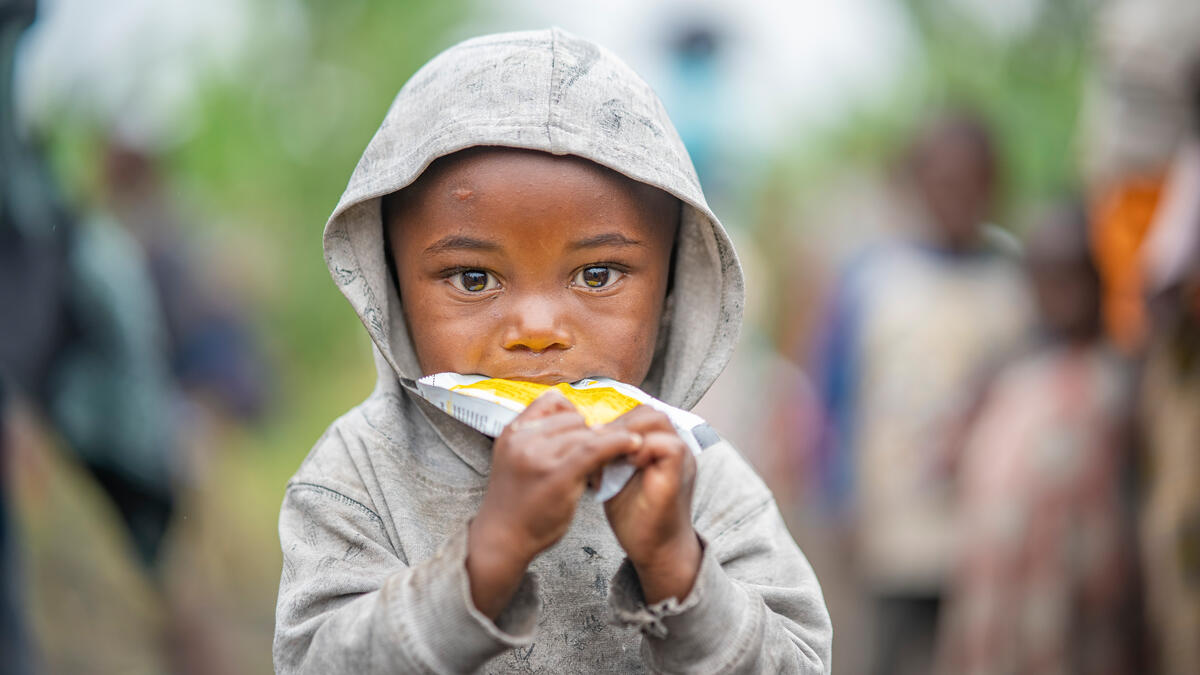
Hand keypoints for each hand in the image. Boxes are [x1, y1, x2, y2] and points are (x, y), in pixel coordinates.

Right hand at [467, 391, 640, 618]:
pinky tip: (633, 444)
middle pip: (572, 419)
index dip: (572, 415)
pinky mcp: (558, 474)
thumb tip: (577, 421)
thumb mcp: (515, 459)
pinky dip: (618, 443)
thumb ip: (537, 438)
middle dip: (587, 435)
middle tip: (594, 458)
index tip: (582, 432)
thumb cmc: (516, 503)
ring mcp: (539, 456)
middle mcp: (523, 439)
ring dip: (601, 445)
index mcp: (513, 432)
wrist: (502, 539)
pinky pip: (595, 449)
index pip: (552, 401)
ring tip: (602, 465)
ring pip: (586, 433)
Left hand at [602, 406, 701, 603]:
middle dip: (618, 424)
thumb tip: (582, 436)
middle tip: (595, 441)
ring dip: (627, 433)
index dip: (614, 422)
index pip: (638, 414)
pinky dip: (642, 450)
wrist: (655, 550)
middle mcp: (674, 445)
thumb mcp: (615, 477)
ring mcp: (682, 457)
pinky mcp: (681, 473)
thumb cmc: (634, 517)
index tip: (591, 437)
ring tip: (607, 452)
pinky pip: (667, 445)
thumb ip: (608, 454)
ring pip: (658, 421)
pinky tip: (623, 464)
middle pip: (648, 412)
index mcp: (659, 445)